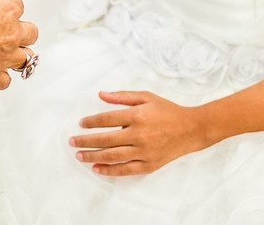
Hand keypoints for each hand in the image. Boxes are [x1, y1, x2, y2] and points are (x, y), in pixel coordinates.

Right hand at [0, 0, 37, 89]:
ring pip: (26, 58)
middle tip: (9, 33)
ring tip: (5, 55)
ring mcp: (6, 57)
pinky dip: (0, 78)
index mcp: (5, 9)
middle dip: (23, 33)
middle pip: (31, 33)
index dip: (7, 7)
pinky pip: (6, 81)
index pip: (17, 5)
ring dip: (17, 57)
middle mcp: (12, 33)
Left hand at [70, 90, 207, 175]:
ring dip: (92, 156)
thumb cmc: (167, 111)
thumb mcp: (146, 97)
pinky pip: (125, 170)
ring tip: (79, 156)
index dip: (91, 122)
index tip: (81, 123)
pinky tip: (97, 168)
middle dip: (85, 141)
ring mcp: (144, 152)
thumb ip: (122, 97)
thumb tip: (101, 94)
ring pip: (112, 156)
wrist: (191, 129)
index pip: (106, 119)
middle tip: (72, 141)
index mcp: (137, 115)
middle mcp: (139, 134)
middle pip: (105, 139)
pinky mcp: (149, 165)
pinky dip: (109, 170)